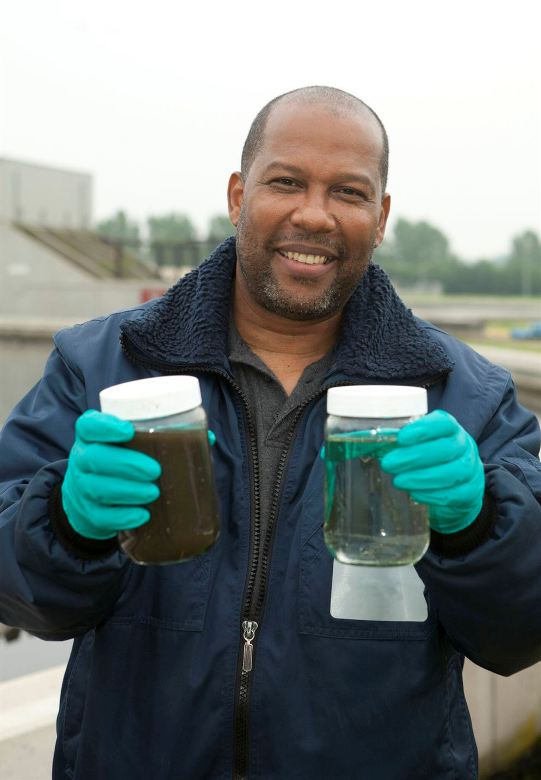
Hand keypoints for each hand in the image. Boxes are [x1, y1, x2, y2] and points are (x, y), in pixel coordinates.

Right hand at [62, 410, 160, 539]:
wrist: (89, 498)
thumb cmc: (120, 462)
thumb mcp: (129, 445)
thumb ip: (160, 437)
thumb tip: (207, 437)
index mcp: (91, 436)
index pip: (89, 425)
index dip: (105, 427)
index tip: (128, 431)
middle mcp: (82, 458)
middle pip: (94, 457)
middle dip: (126, 464)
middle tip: (155, 470)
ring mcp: (81, 487)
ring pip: (96, 488)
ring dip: (128, 491)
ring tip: (154, 493)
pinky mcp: (88, 513)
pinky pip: (100, 516)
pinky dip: (123, 517)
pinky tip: (142, 515)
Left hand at [380, 410, 484, 533]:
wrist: (457, 490)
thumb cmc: (427, 462)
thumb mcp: (414, 447)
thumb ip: (387, 444)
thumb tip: (341, 449)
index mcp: (449, 429)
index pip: (443, 423)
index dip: (424, 429)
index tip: (402, 437)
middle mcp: (463, 446)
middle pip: (445, 448)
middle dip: (415, 456)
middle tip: (388, 463)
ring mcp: (470, 471)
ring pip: (451, 472)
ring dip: (421, 478)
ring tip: (397, 481)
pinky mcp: (469, 494)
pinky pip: (454, 494)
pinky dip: (432, 495)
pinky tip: (414, 494)